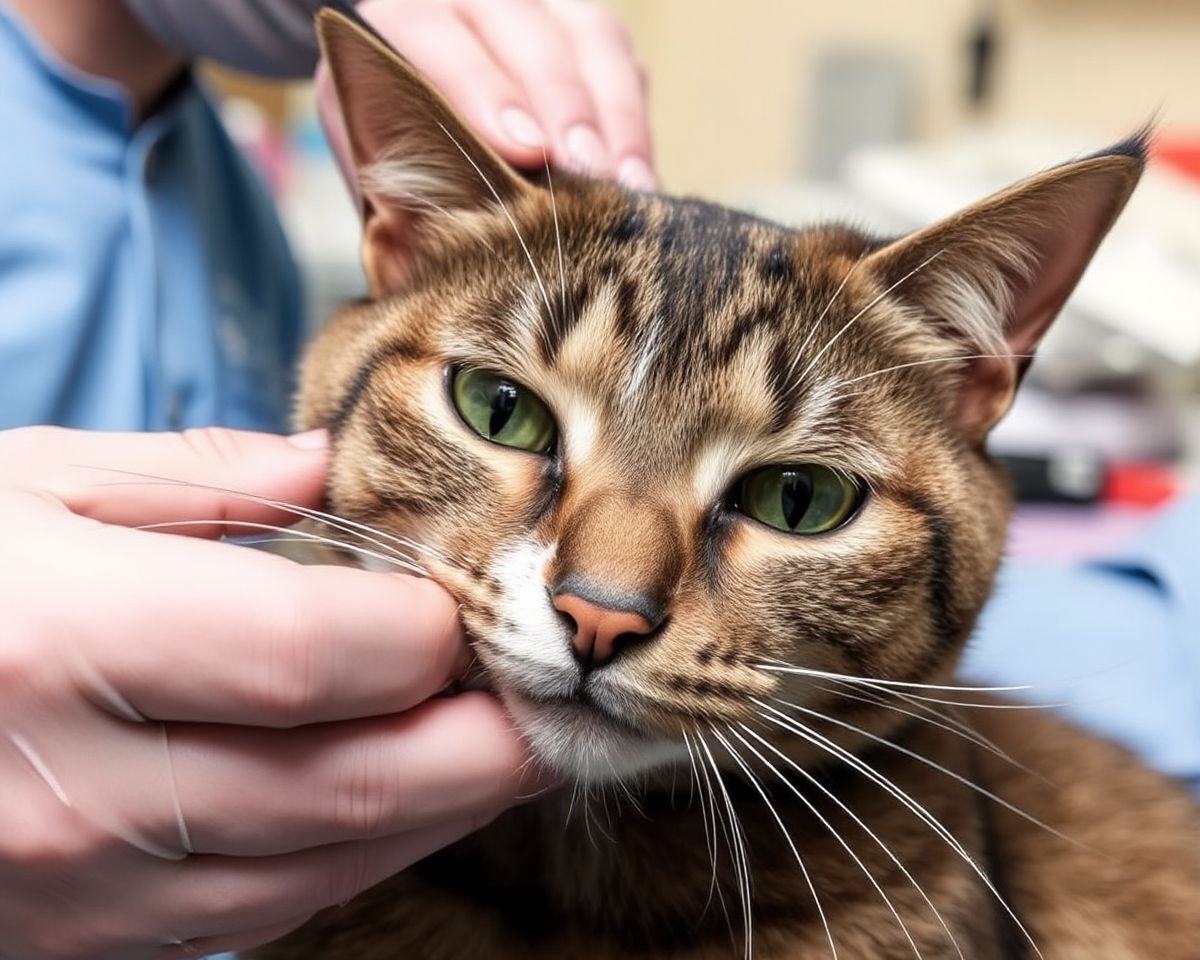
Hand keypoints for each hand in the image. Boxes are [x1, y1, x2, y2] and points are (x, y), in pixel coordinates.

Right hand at [0, 426, 539, 959]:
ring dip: (444, 806)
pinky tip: (394, 796)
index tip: (477, 597)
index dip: (433, 631)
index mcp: (65, 642)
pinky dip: (358, 852)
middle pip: (359, 783)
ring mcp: (85, 888)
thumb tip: (329, 472)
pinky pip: (269, 907)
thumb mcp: (21, 485)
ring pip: (331, 865)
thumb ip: (195, 484)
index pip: (323, 658)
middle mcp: (84, 790)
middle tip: (554, 689)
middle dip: (487, 740)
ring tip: (504, 740)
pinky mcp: (88, 939)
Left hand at [317, 0, 655, 191]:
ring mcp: (538, 15)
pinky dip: (635, 123)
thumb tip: (415, 257)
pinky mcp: (585, 39)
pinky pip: (623, 63)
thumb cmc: (395, 165)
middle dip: (563, 101)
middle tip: (588, 170)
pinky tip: (641, 182)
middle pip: (526, 27)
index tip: (525, 151)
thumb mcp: (377, 178)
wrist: (417, 137)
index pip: (435, 37)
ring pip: (589, 37)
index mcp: (399, 24)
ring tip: (628, 188)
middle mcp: (472, 5)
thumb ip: (390, 199)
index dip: (482, 90)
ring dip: (614, 116)